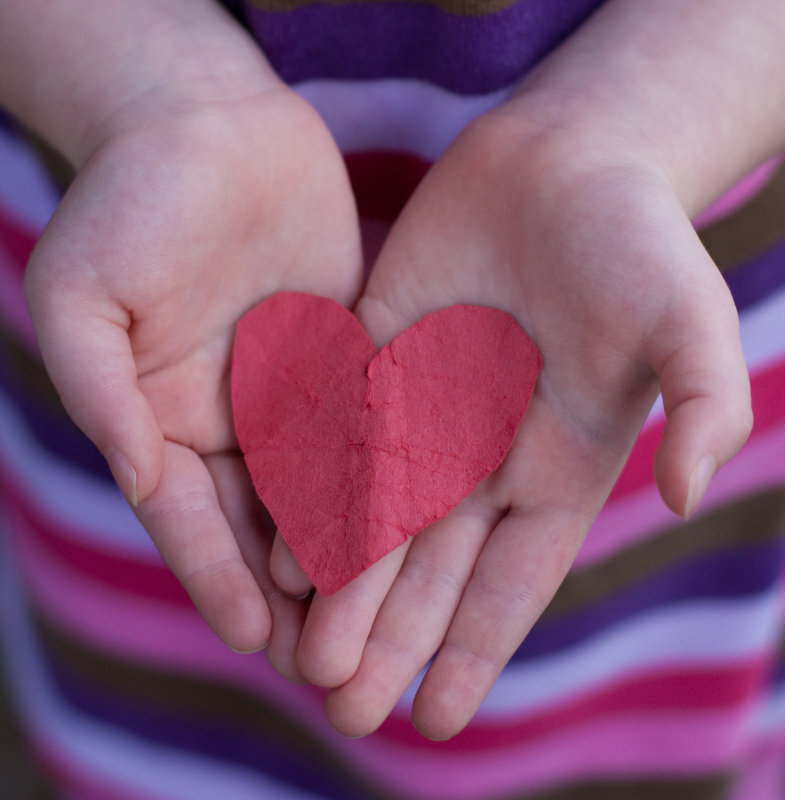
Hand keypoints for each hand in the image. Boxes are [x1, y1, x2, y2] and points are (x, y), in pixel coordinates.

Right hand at [24, 72, 363, 652]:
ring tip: (383, 617)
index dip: (217, 577)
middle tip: (330, 664)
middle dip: (294, 593)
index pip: (191, 519)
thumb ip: (102, 392)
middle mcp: (231, 421)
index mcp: (164, 421)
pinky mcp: (348, 357)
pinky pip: (371, 422)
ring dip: (351, 553)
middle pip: (264, 525)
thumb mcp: (82, 295)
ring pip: (325, 489)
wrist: (207, 127)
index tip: (252, 639)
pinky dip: (391, 473)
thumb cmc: (129, 200)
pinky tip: (425, 521)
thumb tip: (141, 478)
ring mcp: (293, 392)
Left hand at [267, 102, 751, 735]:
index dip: (476, 649)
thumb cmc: (637, 240)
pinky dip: (309, 498)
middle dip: (390, 638)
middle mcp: (483, 454)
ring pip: (374, 518)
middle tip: (346, 712)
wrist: (565, 161)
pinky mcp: (373, 359)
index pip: (510, 581)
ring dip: (341, 589)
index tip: (437, 721)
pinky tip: (280, 554)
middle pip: (430, 568)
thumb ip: (699, 404)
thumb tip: (686, 494)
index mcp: (554, 467)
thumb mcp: (686, 320)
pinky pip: (336, 441)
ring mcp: (424, 410)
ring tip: (305, 659)